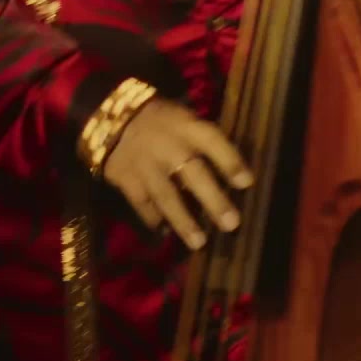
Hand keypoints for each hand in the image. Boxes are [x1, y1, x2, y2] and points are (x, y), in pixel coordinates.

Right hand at [102, 99, 253, 249]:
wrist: (113, 118)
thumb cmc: (163, 122)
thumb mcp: (186, 120)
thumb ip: (205, 143)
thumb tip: (235, 175)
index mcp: (187, 127)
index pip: (213, 141)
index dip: (230, 161)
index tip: (247, 183)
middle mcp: (168, 146)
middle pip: (193, 173)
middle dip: (213, 200)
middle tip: (231, 224)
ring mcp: (145, 164)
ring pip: (166, 195)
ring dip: (183, 221)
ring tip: (199, 242)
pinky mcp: (125, 178)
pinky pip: (142, 202)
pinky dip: (153, 218)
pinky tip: (165, 232)